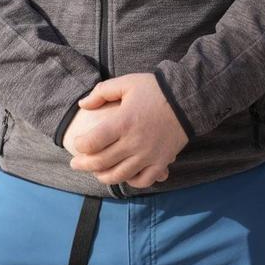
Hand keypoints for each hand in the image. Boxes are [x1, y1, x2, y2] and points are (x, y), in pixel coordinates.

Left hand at [64, 73, 187, 187]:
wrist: (188, 98)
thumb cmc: (155, 89)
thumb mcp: (127, 82)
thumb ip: (102, 92)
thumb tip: (82, 104)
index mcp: (123, 122)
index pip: (92, 142)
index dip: (80, 145)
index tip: (77, 143)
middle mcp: (134, 142)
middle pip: (101, 162)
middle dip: (84, 165)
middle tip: (76, 163)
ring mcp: (148, 155)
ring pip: (119, 175)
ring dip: (103, 176)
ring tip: (96, 172)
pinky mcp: (161, 161)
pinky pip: (143, 180)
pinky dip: (131, 181)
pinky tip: (124, 175)